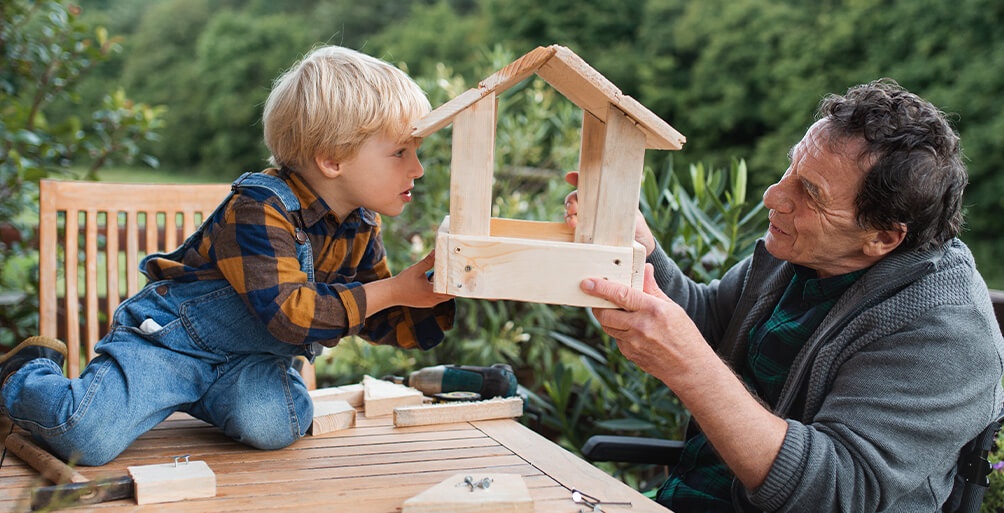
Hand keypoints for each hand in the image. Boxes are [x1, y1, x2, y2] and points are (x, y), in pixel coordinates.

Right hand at [390, 250, 453, 308]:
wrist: (391, 293)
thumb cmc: (403, 281)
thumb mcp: (416, 269)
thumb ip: (428, 261)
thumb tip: (436, 251)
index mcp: (431, 293)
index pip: (451, 291)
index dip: (457, 285)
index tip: (461, 277)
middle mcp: (432, 301)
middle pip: (449, 295)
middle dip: (453, 286)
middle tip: (457, 275)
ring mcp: (429, 304)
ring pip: (443, 297)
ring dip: (445, 289)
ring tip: (449, 278)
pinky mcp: (425, 304)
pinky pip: (437, 299)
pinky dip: (439, 292)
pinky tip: (437, 283)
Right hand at [563, 171, 657, 255]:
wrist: (640, 246)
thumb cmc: (636, 225)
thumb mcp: (631, 210)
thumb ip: (622, 201)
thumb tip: (614, 187)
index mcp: (602, 198)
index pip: (587, 185)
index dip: (576, 179)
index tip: (569, 177)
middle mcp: (592, 207)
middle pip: (575, 199)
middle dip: (571, 200)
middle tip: (573, 207)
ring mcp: (587, 221)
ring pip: (571, 213)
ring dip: (568, 215)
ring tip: (572, 222)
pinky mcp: (584, 235)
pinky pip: (572, 229)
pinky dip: (570, 226)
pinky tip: (572, 228)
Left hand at [581, 264, 788, 487]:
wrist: (689, 368)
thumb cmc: (684, 335)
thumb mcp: (672, 307)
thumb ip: (653, 289)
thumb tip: (644, 269)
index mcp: (653, 310)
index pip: (620, 295)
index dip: (601, 288)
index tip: (587, 283)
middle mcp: (640, 327)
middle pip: (605, 313)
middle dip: (598, 304)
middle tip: (599, 297)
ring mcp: (633, 343)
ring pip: (607, 326)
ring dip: (607, 317)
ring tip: (617, 311)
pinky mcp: (629, 354)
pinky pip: (616, 338)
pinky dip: (618, 330)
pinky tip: (630, 329)